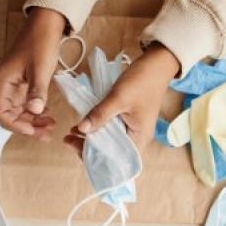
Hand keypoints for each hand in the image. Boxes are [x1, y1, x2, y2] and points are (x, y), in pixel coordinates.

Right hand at [0, 7, 65, 139]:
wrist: (46, 24)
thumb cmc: (40, 42)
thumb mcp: (40, 68)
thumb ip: (37, 91)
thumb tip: (34, 111)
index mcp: (1, 82)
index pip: (0, 113)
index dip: (14, 125)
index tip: (32, 130)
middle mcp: (3, 85)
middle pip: (9, 115)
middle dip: (26, 126)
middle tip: (46, 134)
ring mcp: (13, 85)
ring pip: (18, 111)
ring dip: (32, 121)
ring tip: (50, 126)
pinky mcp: (22, 83)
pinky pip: (25, 103)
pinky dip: (35, 111)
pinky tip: (48, 114)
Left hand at [64, 43, 180, 154]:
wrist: (156, 64)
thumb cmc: (142, 81)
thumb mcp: (118, 97)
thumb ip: (100, 114)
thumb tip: (81, 129)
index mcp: (139, 138)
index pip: (115, 160)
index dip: (95, 158)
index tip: (76, 148)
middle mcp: (137, 138)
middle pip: (110, 154)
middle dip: (88, 149)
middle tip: (69, 139)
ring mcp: (132, 129)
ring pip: (109, 142)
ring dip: (90, 139)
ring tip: (72, 132)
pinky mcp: (127, 121)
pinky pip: (110, 131)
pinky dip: (97, 129)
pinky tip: (83, 125)